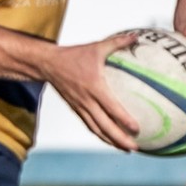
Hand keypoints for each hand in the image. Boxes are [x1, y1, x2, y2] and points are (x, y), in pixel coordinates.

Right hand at [43, 30, 142, 151]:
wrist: (48, 65)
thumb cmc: (74, 55)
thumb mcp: (96, 47)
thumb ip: (117, 42)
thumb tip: (136, 36)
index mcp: (94, 87)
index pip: (111, 107)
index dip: (124, 120)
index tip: (137, 129)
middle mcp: (87, 101)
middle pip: (104, 126)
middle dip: (119, 139)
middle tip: (135, 148)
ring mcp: (80, 107)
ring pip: (97, 129)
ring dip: (111, 141)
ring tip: (126, 149)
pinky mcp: (76, 110)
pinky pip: (90, 126)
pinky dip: (101, 135)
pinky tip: (112, 140)